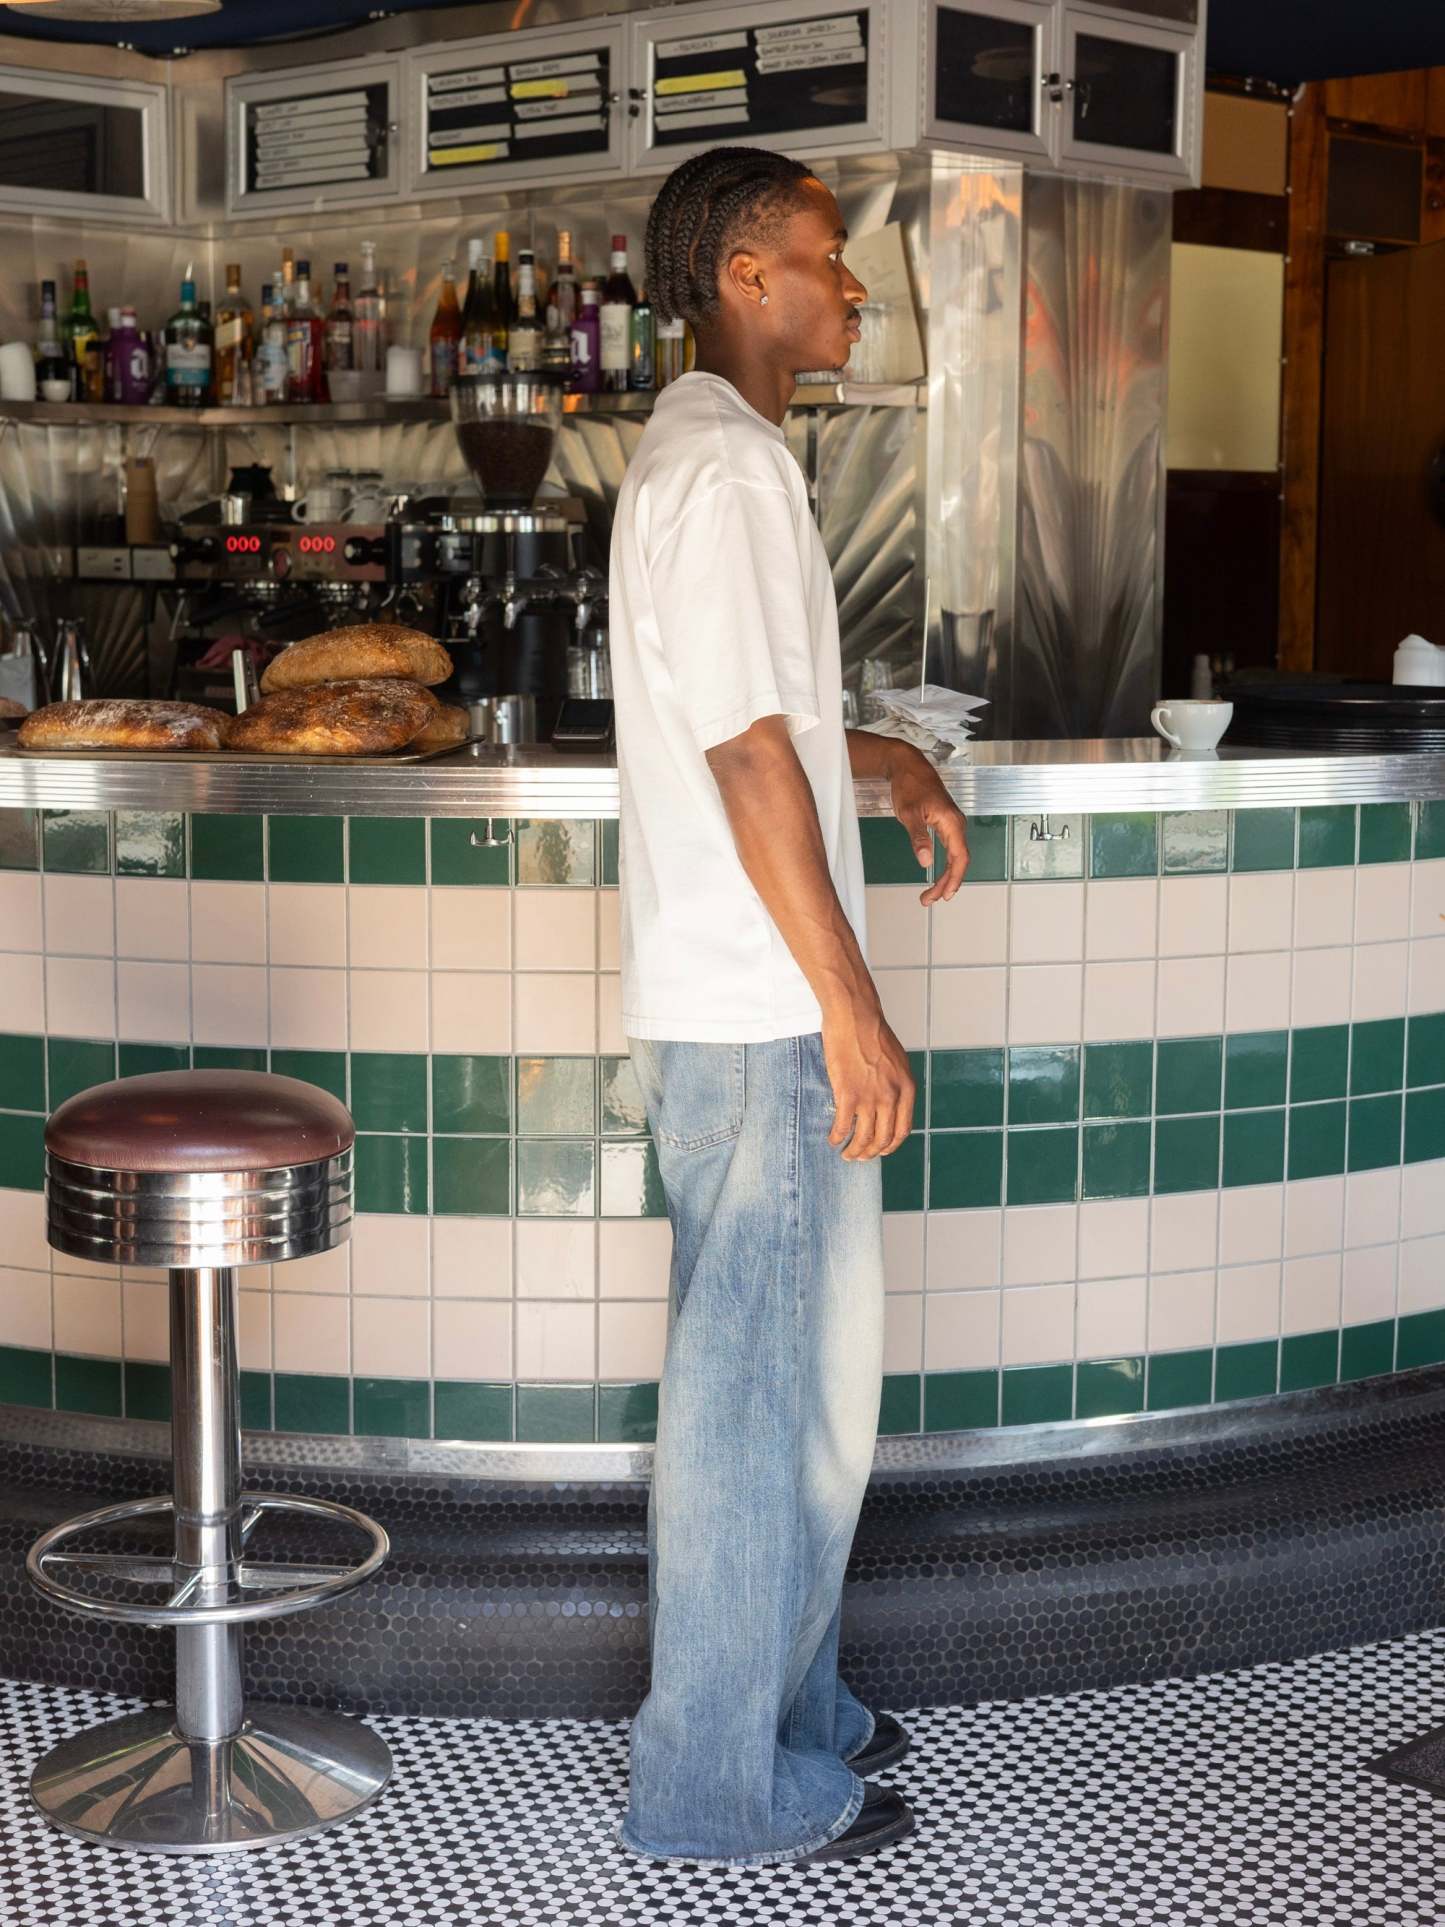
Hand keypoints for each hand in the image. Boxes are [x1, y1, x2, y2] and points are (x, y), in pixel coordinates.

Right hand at [821, 999, 915, 1159]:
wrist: (855, 1016)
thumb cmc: (872, 1033)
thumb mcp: (897, 1061)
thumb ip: (896, 1084)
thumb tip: (890, 1102)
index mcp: (906, 1088)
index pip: (902, 1130)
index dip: (891, 1145)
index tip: (881, 1150)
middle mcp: (891, 1097)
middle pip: (883, 1139)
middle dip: (871, 1153)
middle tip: (860, 1156)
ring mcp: (869, 1097)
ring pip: (864, 1138)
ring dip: (854, 1151)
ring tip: (846, 1154)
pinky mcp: (847, 1094)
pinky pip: (843, 1126)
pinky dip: (837, 1137)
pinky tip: (832, 1138)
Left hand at [888, 746, 968, 904]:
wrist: (908, 766)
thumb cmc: (909, 786)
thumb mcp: (909, 814)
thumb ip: (919, 838)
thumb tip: (926, 862)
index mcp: (952, 822)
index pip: (960, 857)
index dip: (954, 879)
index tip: (945, 895)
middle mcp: (957, 824)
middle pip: (959, 861)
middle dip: (947, 883)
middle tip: (930, 899)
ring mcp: (952, 824)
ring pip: (955, 856)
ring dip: (946, 876)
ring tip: (932, 893)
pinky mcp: (946, 823)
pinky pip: (951, 849)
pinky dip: (945, 864)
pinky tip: (937, 874)